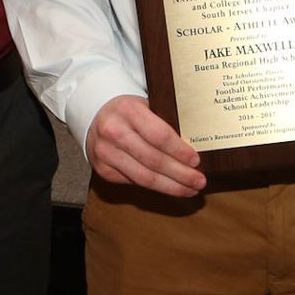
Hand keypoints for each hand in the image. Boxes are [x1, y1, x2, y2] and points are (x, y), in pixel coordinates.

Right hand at [87, 95, 204, 196]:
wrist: (94, 113)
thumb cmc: (128, 110)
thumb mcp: (145, 105)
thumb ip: (164, 121)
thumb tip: (194, 146)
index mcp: (128, 111)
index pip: (159, 136)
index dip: (180, 152)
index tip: (196, 161)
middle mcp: (113, 132)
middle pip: (154, 160)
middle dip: (181, 174)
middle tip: (199, 181)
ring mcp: (106, 153)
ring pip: (144, 177)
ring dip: (170, 186)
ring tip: (189, 189)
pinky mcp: (103, 169)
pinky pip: (133, 182)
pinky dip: (155, 187)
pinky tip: (169, 187)